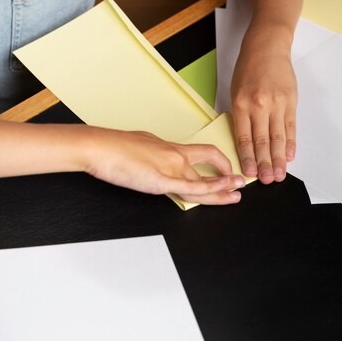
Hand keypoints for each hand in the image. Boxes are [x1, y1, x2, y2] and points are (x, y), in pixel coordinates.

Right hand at [82, 127, 245, 204]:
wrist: (101, 147)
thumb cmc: (113, 146)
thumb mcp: (141, 146)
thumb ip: (154, 155)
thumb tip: (155, 163)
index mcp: (169, 146)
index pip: (202, 151)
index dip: (218, 161)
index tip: (225, 168)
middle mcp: (174, 155)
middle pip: (209, 165)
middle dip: (226, 176)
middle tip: (240, 183)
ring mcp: (169, 168)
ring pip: (204, 182)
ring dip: (222, 189)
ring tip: (236, 194)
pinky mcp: (161, 181)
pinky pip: (191, 188)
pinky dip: (209, 191)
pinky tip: (219, 193)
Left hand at [230, 43, 296, 184]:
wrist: (266, 48)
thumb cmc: (247, 69)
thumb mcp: (235, 91)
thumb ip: (240, 116)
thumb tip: (245, 142)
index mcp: (241, 104)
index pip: (244, 138)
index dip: (247, 158)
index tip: (250, 173)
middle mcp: (258, 106)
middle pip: (262, 142)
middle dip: (264, 164)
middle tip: (268, 180)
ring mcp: (276, 103)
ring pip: (278, 137)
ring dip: (278, 159)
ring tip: (280, 174)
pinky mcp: (290, 101)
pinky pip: (291, 126)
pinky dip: (290, 143)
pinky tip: (289, 155)